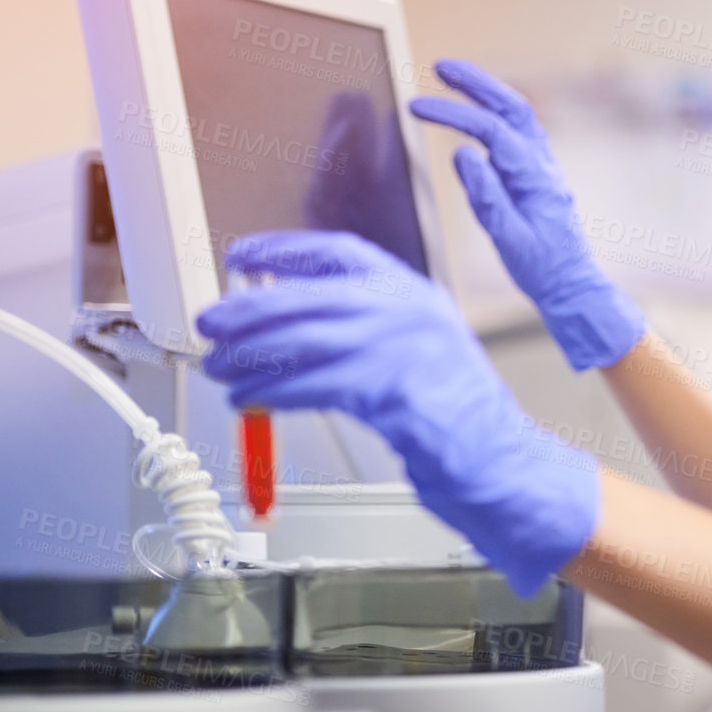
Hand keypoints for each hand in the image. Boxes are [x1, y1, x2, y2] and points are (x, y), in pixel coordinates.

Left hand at [195, 229, 599, 596]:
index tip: (242, 257)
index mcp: (415, 291)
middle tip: (211, 324)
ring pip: (305, 340)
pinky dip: (273, 393)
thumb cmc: (451, 414)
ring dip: (251, 357)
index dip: (283, 250)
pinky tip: (250, 401)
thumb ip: (361, 328)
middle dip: (249, 310)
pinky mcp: (393, 392)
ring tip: (221, 369)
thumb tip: (279, 323)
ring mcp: (405, 349)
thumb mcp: (414, 348)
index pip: (338, 252)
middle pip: (310, 296)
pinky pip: (314, 387)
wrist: (500, 461)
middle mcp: (410, 310)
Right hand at [410, 59, 644, 370]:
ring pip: (515, 114)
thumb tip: (463, 153)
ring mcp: (541, 165)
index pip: (490, 130)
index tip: (415, 106)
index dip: (452, 114)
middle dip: (475, 82)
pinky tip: (475, 111)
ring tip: (450, 77)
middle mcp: (541, 162)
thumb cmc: (541, 267)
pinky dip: (493, 111)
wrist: (571, 285)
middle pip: (510, 106)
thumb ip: (486, 196)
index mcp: (535, 175)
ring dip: (484, 92)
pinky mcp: (535, 173)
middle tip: (439, 66)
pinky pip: (515, 130)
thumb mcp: (508, 238)